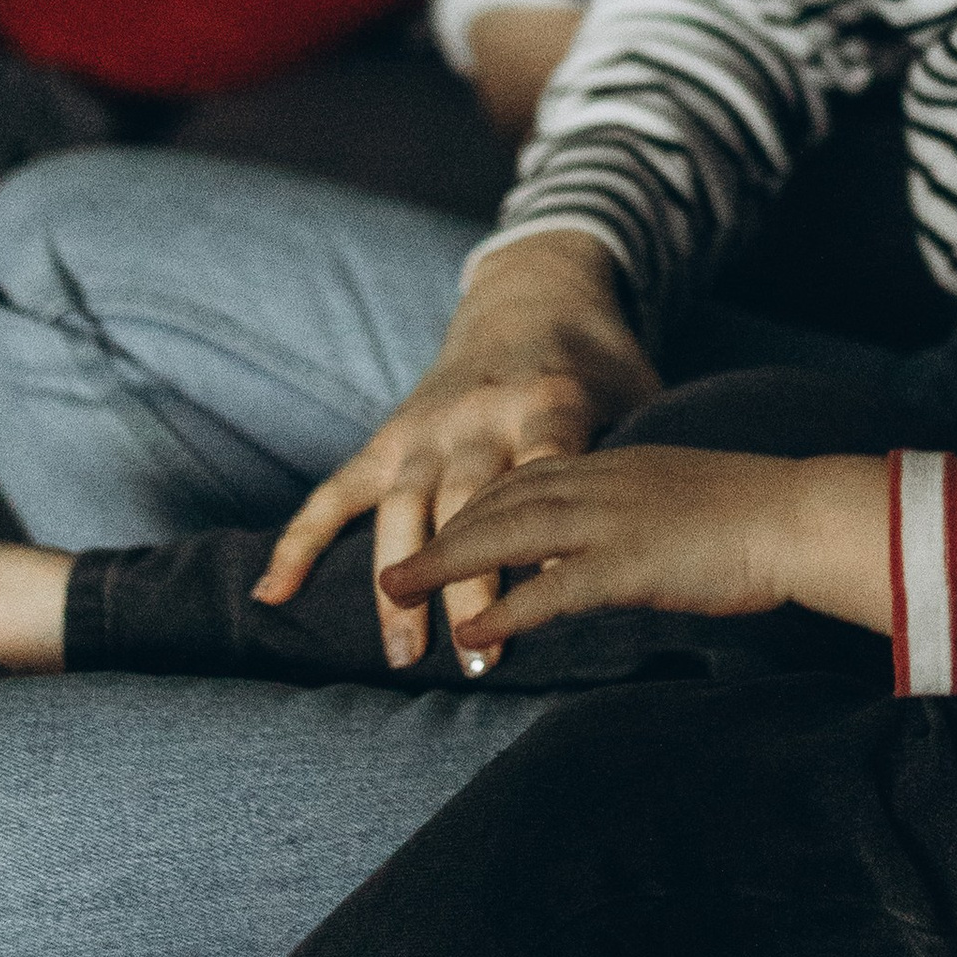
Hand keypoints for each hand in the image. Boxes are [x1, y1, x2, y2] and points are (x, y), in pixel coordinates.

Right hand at [253, 229, 661, 667]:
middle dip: (467, 584)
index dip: (536, 541)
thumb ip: (645, 455)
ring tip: (405, 653)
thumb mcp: (640, 395)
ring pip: (404, 508)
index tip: (532, 605)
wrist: (538, 294)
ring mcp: (428, 425)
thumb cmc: (601, 362)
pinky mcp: (392, 435)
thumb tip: (683, 534)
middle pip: (468, 504)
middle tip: (471, 663)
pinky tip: (273, 596)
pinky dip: (301, 541)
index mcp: (550, 401)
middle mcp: (481, 413)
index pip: (542, 473)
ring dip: (400, 583)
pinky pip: (335, 491)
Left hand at [379, 444, 892, 655]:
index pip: (525, 475)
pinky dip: (506, 607)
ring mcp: (613, 519)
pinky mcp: (631, 562)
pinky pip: (554, 585)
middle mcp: (603, 481)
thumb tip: (619, 537)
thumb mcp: (684, 496)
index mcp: (617, 463)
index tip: (434, 528)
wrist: (802, 514)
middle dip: (436, 532)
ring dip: (446, 565)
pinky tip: (472, 629)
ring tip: (397, 593)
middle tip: (385, 569)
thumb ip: (641, 510)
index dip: (472, 504)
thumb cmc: (759, 514)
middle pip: (499, 500)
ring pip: (509, 534)